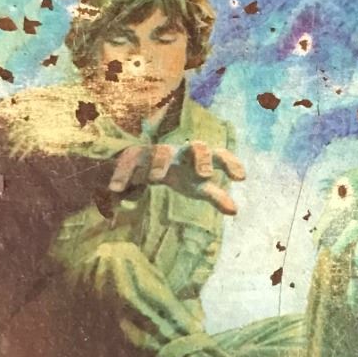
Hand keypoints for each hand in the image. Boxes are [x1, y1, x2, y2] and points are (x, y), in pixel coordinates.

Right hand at [107, 141, 246, 215]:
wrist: (145, 163)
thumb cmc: (180, 174)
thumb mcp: (197, 186)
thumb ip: (215, 196)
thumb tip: (235, 210)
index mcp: (199, 158)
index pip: (219, 154)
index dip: (231, 163)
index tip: (242, 178)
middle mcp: (181, 151)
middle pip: (195, 146)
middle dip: (201, 157)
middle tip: (206, 175)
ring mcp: (157, 152)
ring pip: (160, 151)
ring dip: (158, 163)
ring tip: (155, 180)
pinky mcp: (134, 156)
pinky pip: (129, 160)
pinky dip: (122, 174)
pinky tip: (115, 190)